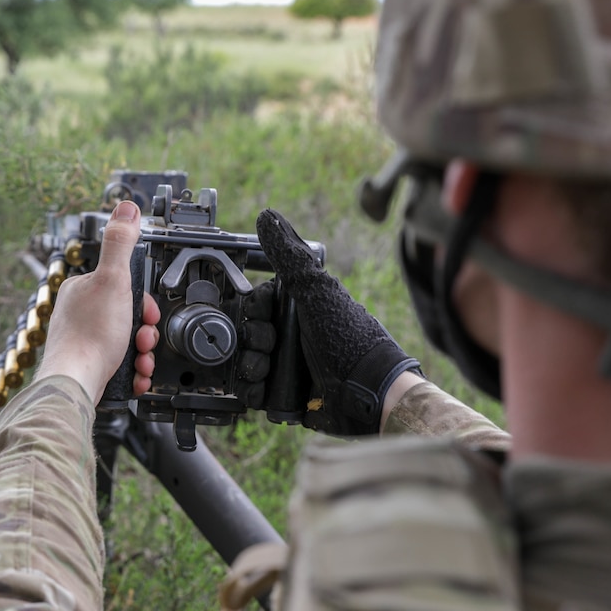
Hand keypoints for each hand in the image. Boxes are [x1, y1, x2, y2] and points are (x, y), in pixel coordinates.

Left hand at [36, 201, 161, 401]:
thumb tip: (126, 209)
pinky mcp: (90, 364)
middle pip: (129, 316)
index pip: (124, 287)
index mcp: (82, 289)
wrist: (76, 382)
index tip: (146, 314)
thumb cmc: (90, 336)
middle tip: (142, 339)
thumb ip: (120, 243)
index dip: (143, 302)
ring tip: (139, 360)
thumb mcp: (113, 280)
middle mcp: (80, 313)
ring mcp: (84, 340)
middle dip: (144, 332)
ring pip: (128, 342)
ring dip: (143, 353)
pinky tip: (135, 375)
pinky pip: (122, 365)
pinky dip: (134, 372)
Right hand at [257, 208, 421, 434]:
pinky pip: (252, 391)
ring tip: (267, 370)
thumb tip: (267, 215)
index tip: (262, 315)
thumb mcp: (315, 290)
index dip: (253, 310)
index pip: (255, 305)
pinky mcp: (283, 395)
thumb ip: (289, 255)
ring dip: (249, 366)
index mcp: (297, 308)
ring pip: (244, 362)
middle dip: (251, 340)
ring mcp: (285, 366)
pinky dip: (252, 389)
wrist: (366, 392)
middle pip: (246, 333)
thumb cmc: (349, 337)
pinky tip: (265, 387)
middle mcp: (290, 335)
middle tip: (268, 345)